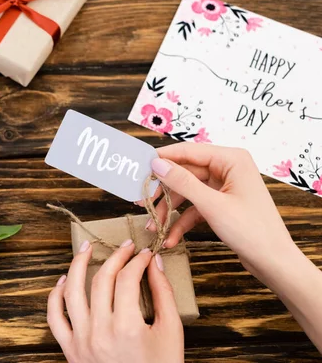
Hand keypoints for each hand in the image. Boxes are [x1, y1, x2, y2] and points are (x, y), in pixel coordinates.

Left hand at [47, 240, 182, 362]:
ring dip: (77, 265)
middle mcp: (99, 332)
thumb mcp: (171, 332)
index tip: (144, 254)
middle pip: (101, 280)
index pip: (127, 279)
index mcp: (127, 328)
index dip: (137, 261)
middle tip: (125, 247)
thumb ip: (163, 293)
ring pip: (72, 292)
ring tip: (86, 248)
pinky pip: (55, 317)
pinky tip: (65, 280)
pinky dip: (56, 295)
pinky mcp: (70, 350)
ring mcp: (80, 341)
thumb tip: (153, 262)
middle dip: (115, 257)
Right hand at [144, 143, 295, 275]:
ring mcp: (224, 188)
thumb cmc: (251, 230)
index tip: (140, 168)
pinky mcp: (221, 205)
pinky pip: (194, 208)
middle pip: (185, 174)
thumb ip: (182, 182)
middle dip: (164, 192)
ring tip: (153, 228)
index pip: (189, 151)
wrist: (274, 262)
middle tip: (143, 203)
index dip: (163, 159)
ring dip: (170, 211)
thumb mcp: (211, 205)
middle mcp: (228, 169)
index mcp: (231, 160)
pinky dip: (182, 222)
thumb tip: (157, 164)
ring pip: (187, 193)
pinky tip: (170, 238)